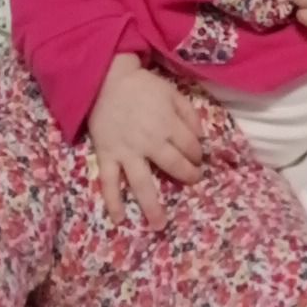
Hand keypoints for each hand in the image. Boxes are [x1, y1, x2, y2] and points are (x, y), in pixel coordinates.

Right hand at [88, 56, 202, 229]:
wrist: (105, 80)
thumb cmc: (142, 86)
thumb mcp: (172, 92)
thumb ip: (189, 114)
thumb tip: (201, 137)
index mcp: (167, 124)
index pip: (190, 147)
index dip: (197, 153)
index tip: (197, 156)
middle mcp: (149, 142)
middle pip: (173, 166)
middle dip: (187, 176)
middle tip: (193, 180)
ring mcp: (126, 152)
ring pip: (141, 183)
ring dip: (151, 206)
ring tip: (159, 226)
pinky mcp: (106, 155)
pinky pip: (108, 181)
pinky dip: (112, 201)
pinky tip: (119, 219)